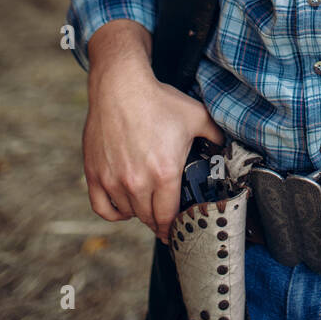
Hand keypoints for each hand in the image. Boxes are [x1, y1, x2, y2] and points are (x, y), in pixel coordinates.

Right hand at [83, 49, 221, 243]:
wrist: (120, 87)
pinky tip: (124, 206)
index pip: (169, 216)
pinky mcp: (95, 174)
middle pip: (149, 218)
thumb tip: (225, 146)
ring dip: (139, 213)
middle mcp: (138, 182)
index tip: (178, 232)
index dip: (175, 228)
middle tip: (165, 220)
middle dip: (159, 221)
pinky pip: (102, 208)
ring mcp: (113, 180)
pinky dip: (114, 212)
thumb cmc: (157, 101)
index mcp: (164, 173)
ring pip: (128, 213)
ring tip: (147, 206)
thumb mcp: (196, 116)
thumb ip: (214, 135)